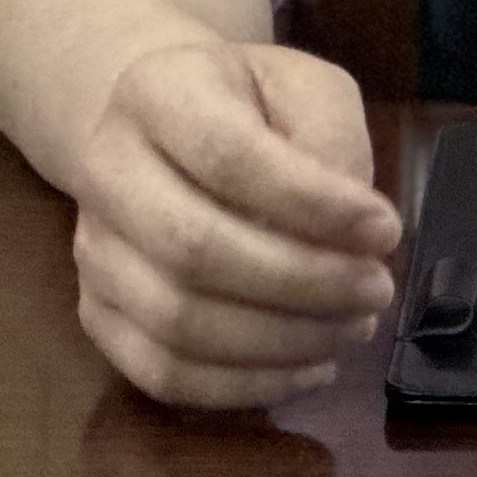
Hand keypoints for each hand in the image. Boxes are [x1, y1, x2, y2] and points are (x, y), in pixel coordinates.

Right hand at [64, 38, 402, 408]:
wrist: (166, 130)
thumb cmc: (253, 106)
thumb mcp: (308, 89)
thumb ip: (331, 142)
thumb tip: (354, 235)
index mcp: (157, 92)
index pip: (228, 156)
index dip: (312, 204)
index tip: (386, 230)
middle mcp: (104, 170)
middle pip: (193, 249)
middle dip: (301, 283)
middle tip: (377, 291)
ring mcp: (90, 249)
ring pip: (176, 324)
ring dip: (281, 341)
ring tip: (353, 328)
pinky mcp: (95, 313)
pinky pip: (162, 374)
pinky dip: (245, 386)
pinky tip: (311, 368)